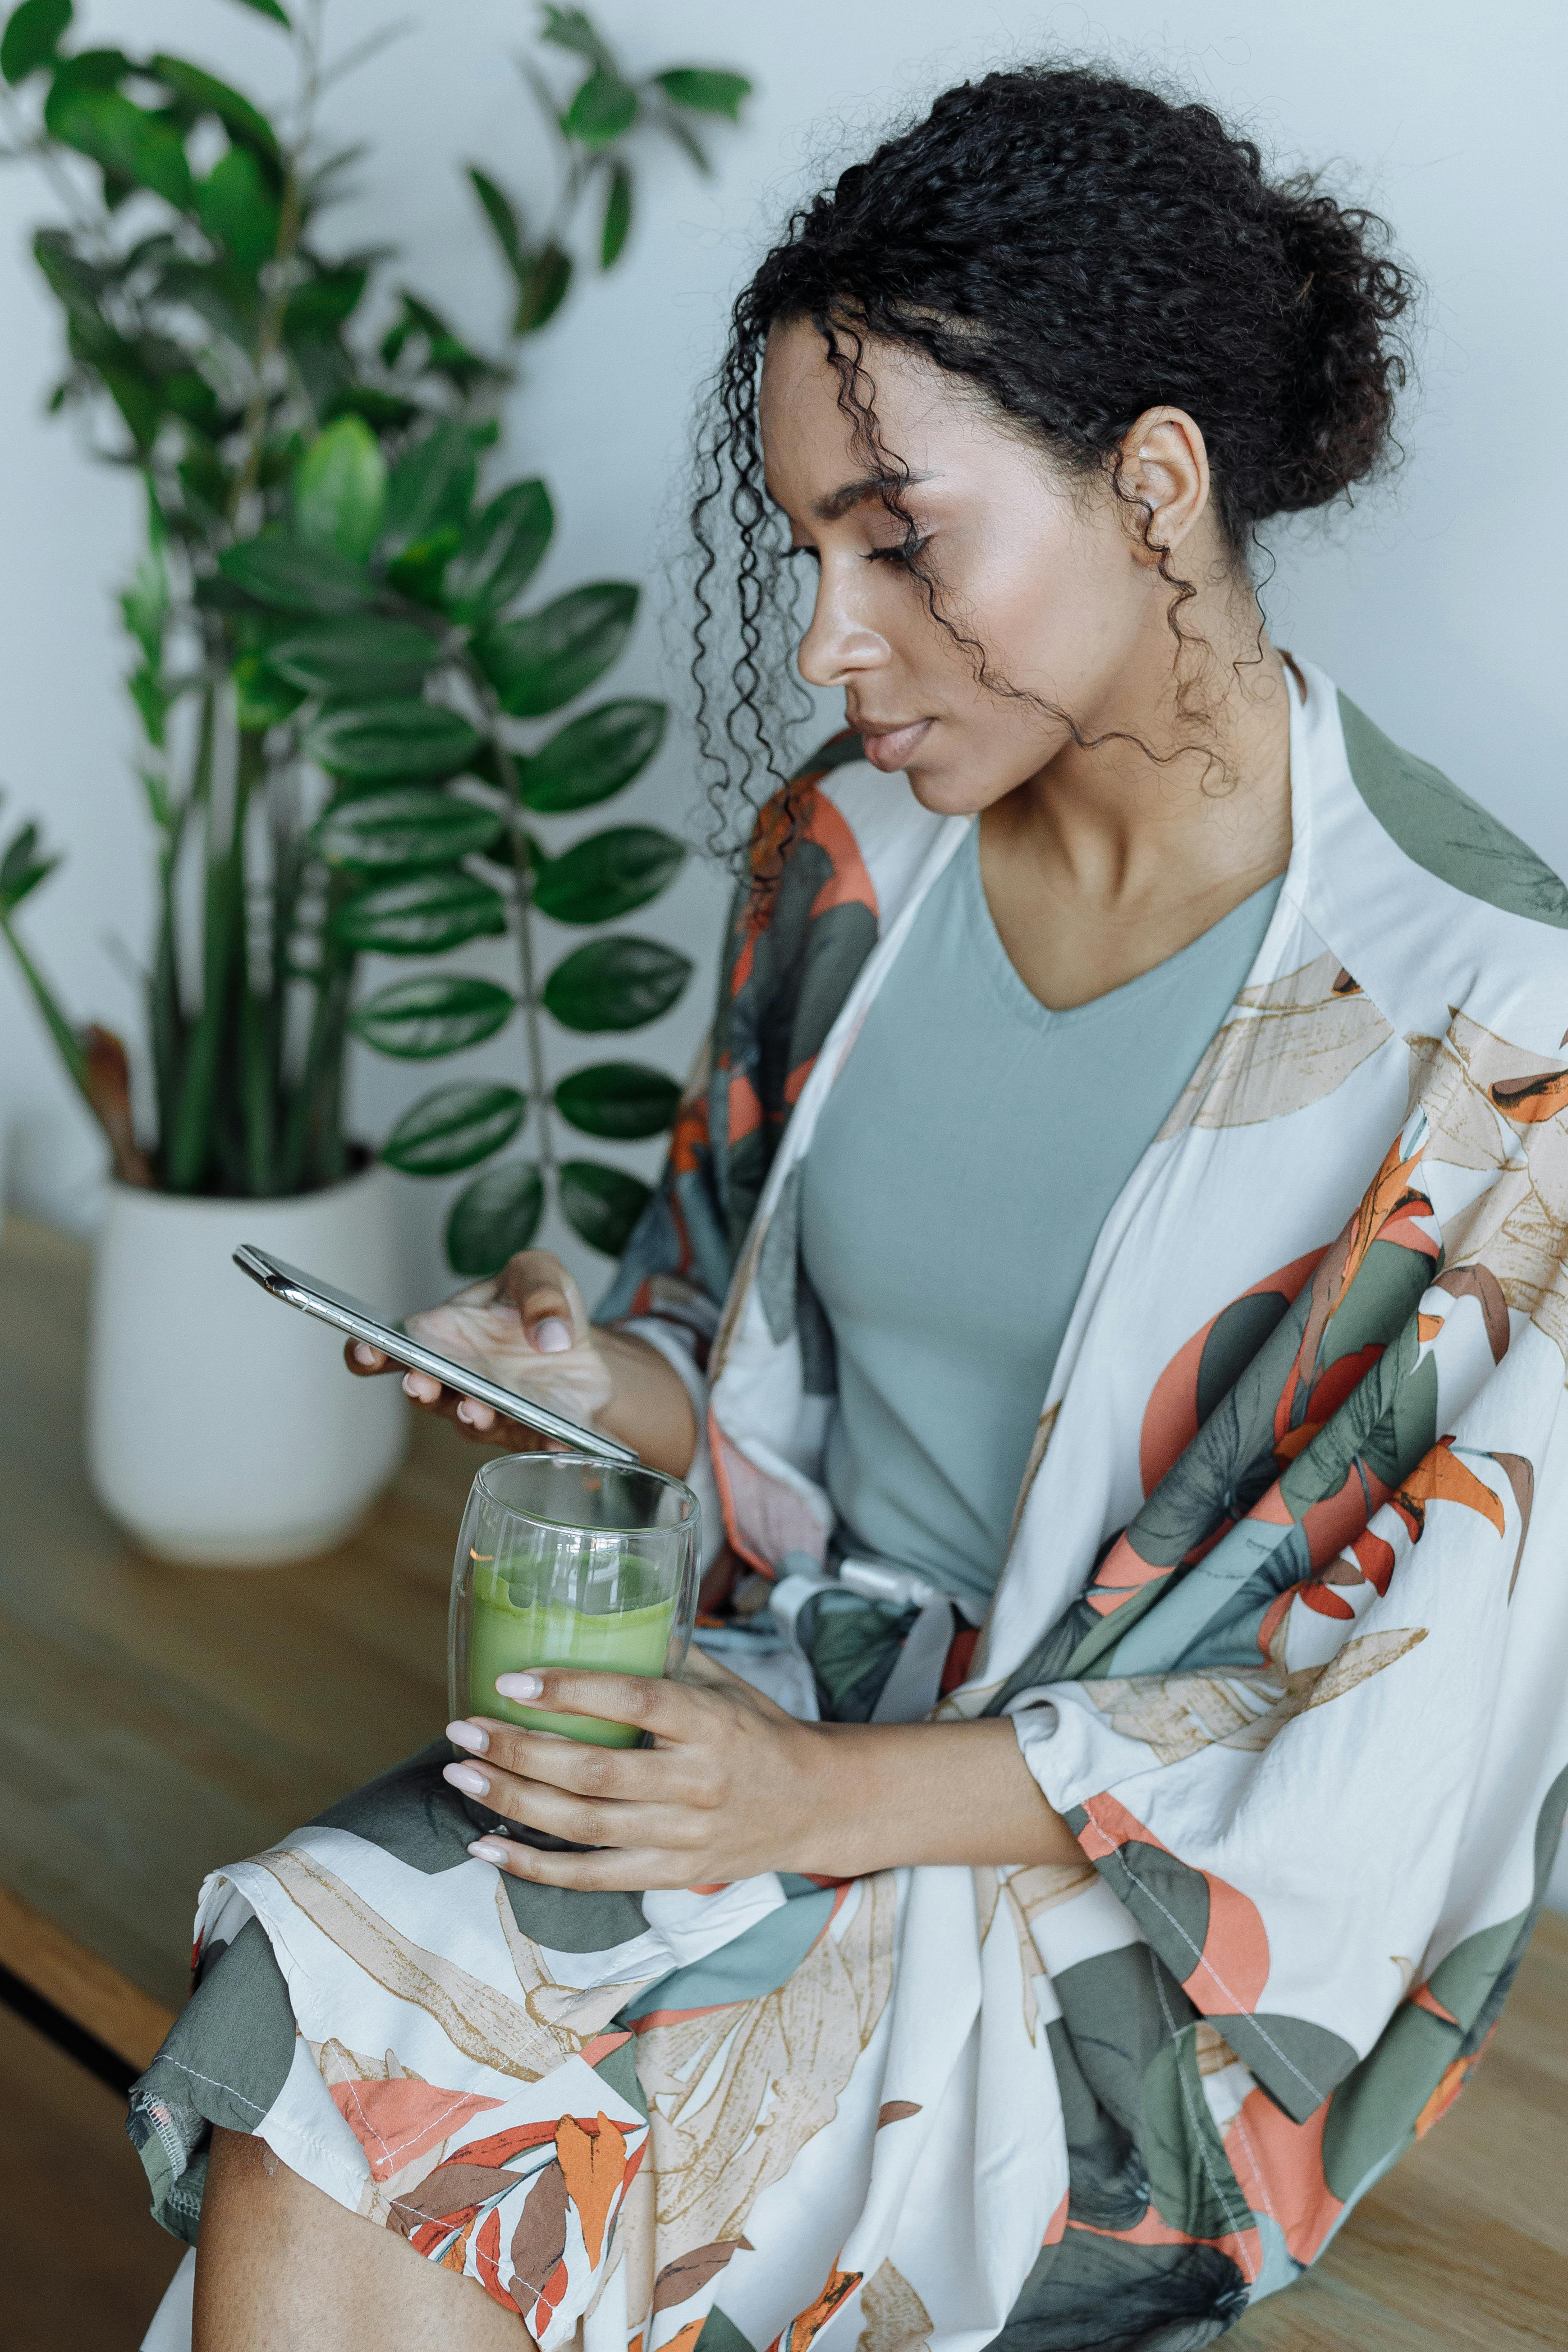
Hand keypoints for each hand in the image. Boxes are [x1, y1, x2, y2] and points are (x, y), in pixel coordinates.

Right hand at [344, 1249, 695, 1473]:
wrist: (583, 1345)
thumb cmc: (544, 1307)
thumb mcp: (541, 1274)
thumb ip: (540, 1291)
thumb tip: (550, 1336)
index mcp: (445, 1334)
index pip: (395, 1347)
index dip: (370, 1352)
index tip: (365, 1350)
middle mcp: (458, 1378)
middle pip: (426, 1392)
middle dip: (421, 1389)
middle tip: (422, 1383)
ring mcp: (489, 1409)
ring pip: (471, 1421)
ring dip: (472, 1418)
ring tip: (479, 1410)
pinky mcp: (527, 1430)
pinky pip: (529, 1442)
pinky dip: (540, 1443)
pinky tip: (555, 1441)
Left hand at [441, 1650, 1085, 1886]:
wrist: (816, 1805)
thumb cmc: (757, 1731)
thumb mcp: (722, 1682)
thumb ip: (662, 1655)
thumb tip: (593, 1614)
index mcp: (709, 1722)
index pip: (635, 1702)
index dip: (571, 1691)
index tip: (511, 1678)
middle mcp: (696, 1781)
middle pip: (596, 1772)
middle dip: (520, 1752)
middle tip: (464, 1731)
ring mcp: (684, 1834)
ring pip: (586, 1825)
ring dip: (515, 1803)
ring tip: (463, 1777)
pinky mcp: (672, 1873)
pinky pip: (593, 1878)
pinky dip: (535, 1868)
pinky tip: (487, 1849)